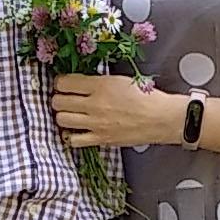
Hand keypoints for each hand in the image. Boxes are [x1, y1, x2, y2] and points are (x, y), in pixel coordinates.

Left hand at [51, 74, 182, 148]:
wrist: (161, 117)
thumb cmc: (145, 96)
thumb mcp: (120, 79)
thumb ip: (97, 81)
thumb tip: (78, 83)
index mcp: (100, 85)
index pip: (64, 82)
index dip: (60, 82)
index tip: (63, 84)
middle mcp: (94, 104)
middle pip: (58, 101)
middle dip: (58, 98)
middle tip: (65, 98)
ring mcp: (95, 124)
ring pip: (62, 119)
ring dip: (63, 115)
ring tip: (70, 113)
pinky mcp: (100, 139)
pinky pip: (74, 140)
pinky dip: (71, 135)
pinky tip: (77, 130)